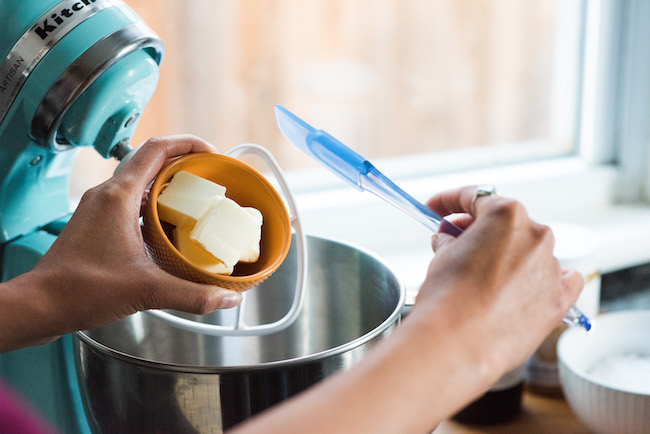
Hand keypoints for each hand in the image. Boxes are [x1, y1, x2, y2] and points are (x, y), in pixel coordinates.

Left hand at [1, 135, 241, 350]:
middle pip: (151, 162)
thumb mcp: (146, 290)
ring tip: (194, 202)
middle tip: (208, 179)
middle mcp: (107, 195)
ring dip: (168, 187)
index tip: (211, 155)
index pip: (157, 149)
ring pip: (140, 182)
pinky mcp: (97, 223)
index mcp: (119, 196)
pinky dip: (153, 206)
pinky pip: (131, 202)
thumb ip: (192, 294)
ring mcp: (100, 208)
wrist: (41, 305)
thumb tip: (226, 297)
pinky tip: (168, 228)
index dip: (188, 144)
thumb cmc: (79, 290)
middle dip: (183, 166)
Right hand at [418, 185, 583, 373]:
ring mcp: (552, 266)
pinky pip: (561, 280)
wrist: (458, 343)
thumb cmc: (447, 298)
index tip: (437, 208)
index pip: (475, 197)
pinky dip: (544, 278)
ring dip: (506, 254)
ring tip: (480, 272)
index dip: (448, 200)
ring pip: (529, 250)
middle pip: (505, 223)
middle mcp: (536, 234)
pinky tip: (526, 284)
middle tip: (452, 239)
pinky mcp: (559, 299)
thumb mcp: (441, 256)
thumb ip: (451, 240)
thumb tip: (451, 240)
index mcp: (506, 214)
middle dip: (477, 228)